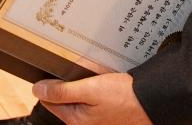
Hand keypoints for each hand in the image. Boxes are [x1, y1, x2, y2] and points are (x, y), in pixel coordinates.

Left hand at [32, 74, 151, 123]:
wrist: (154, 102)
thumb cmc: (126, 98)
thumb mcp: (90, 90)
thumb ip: (62, 91)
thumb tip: (38, 90)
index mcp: (76, 120)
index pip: (50, 100)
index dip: (52, 83)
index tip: (60, 72)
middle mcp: (84, 123)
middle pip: (66, 97)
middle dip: (72, 81)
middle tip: (87, 73)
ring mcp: (95, 119)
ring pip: (81, 95)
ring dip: (85, 83)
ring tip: (99, 76)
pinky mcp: (105, 114)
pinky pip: (93, 97)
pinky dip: (97, 87)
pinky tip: (106, 81)